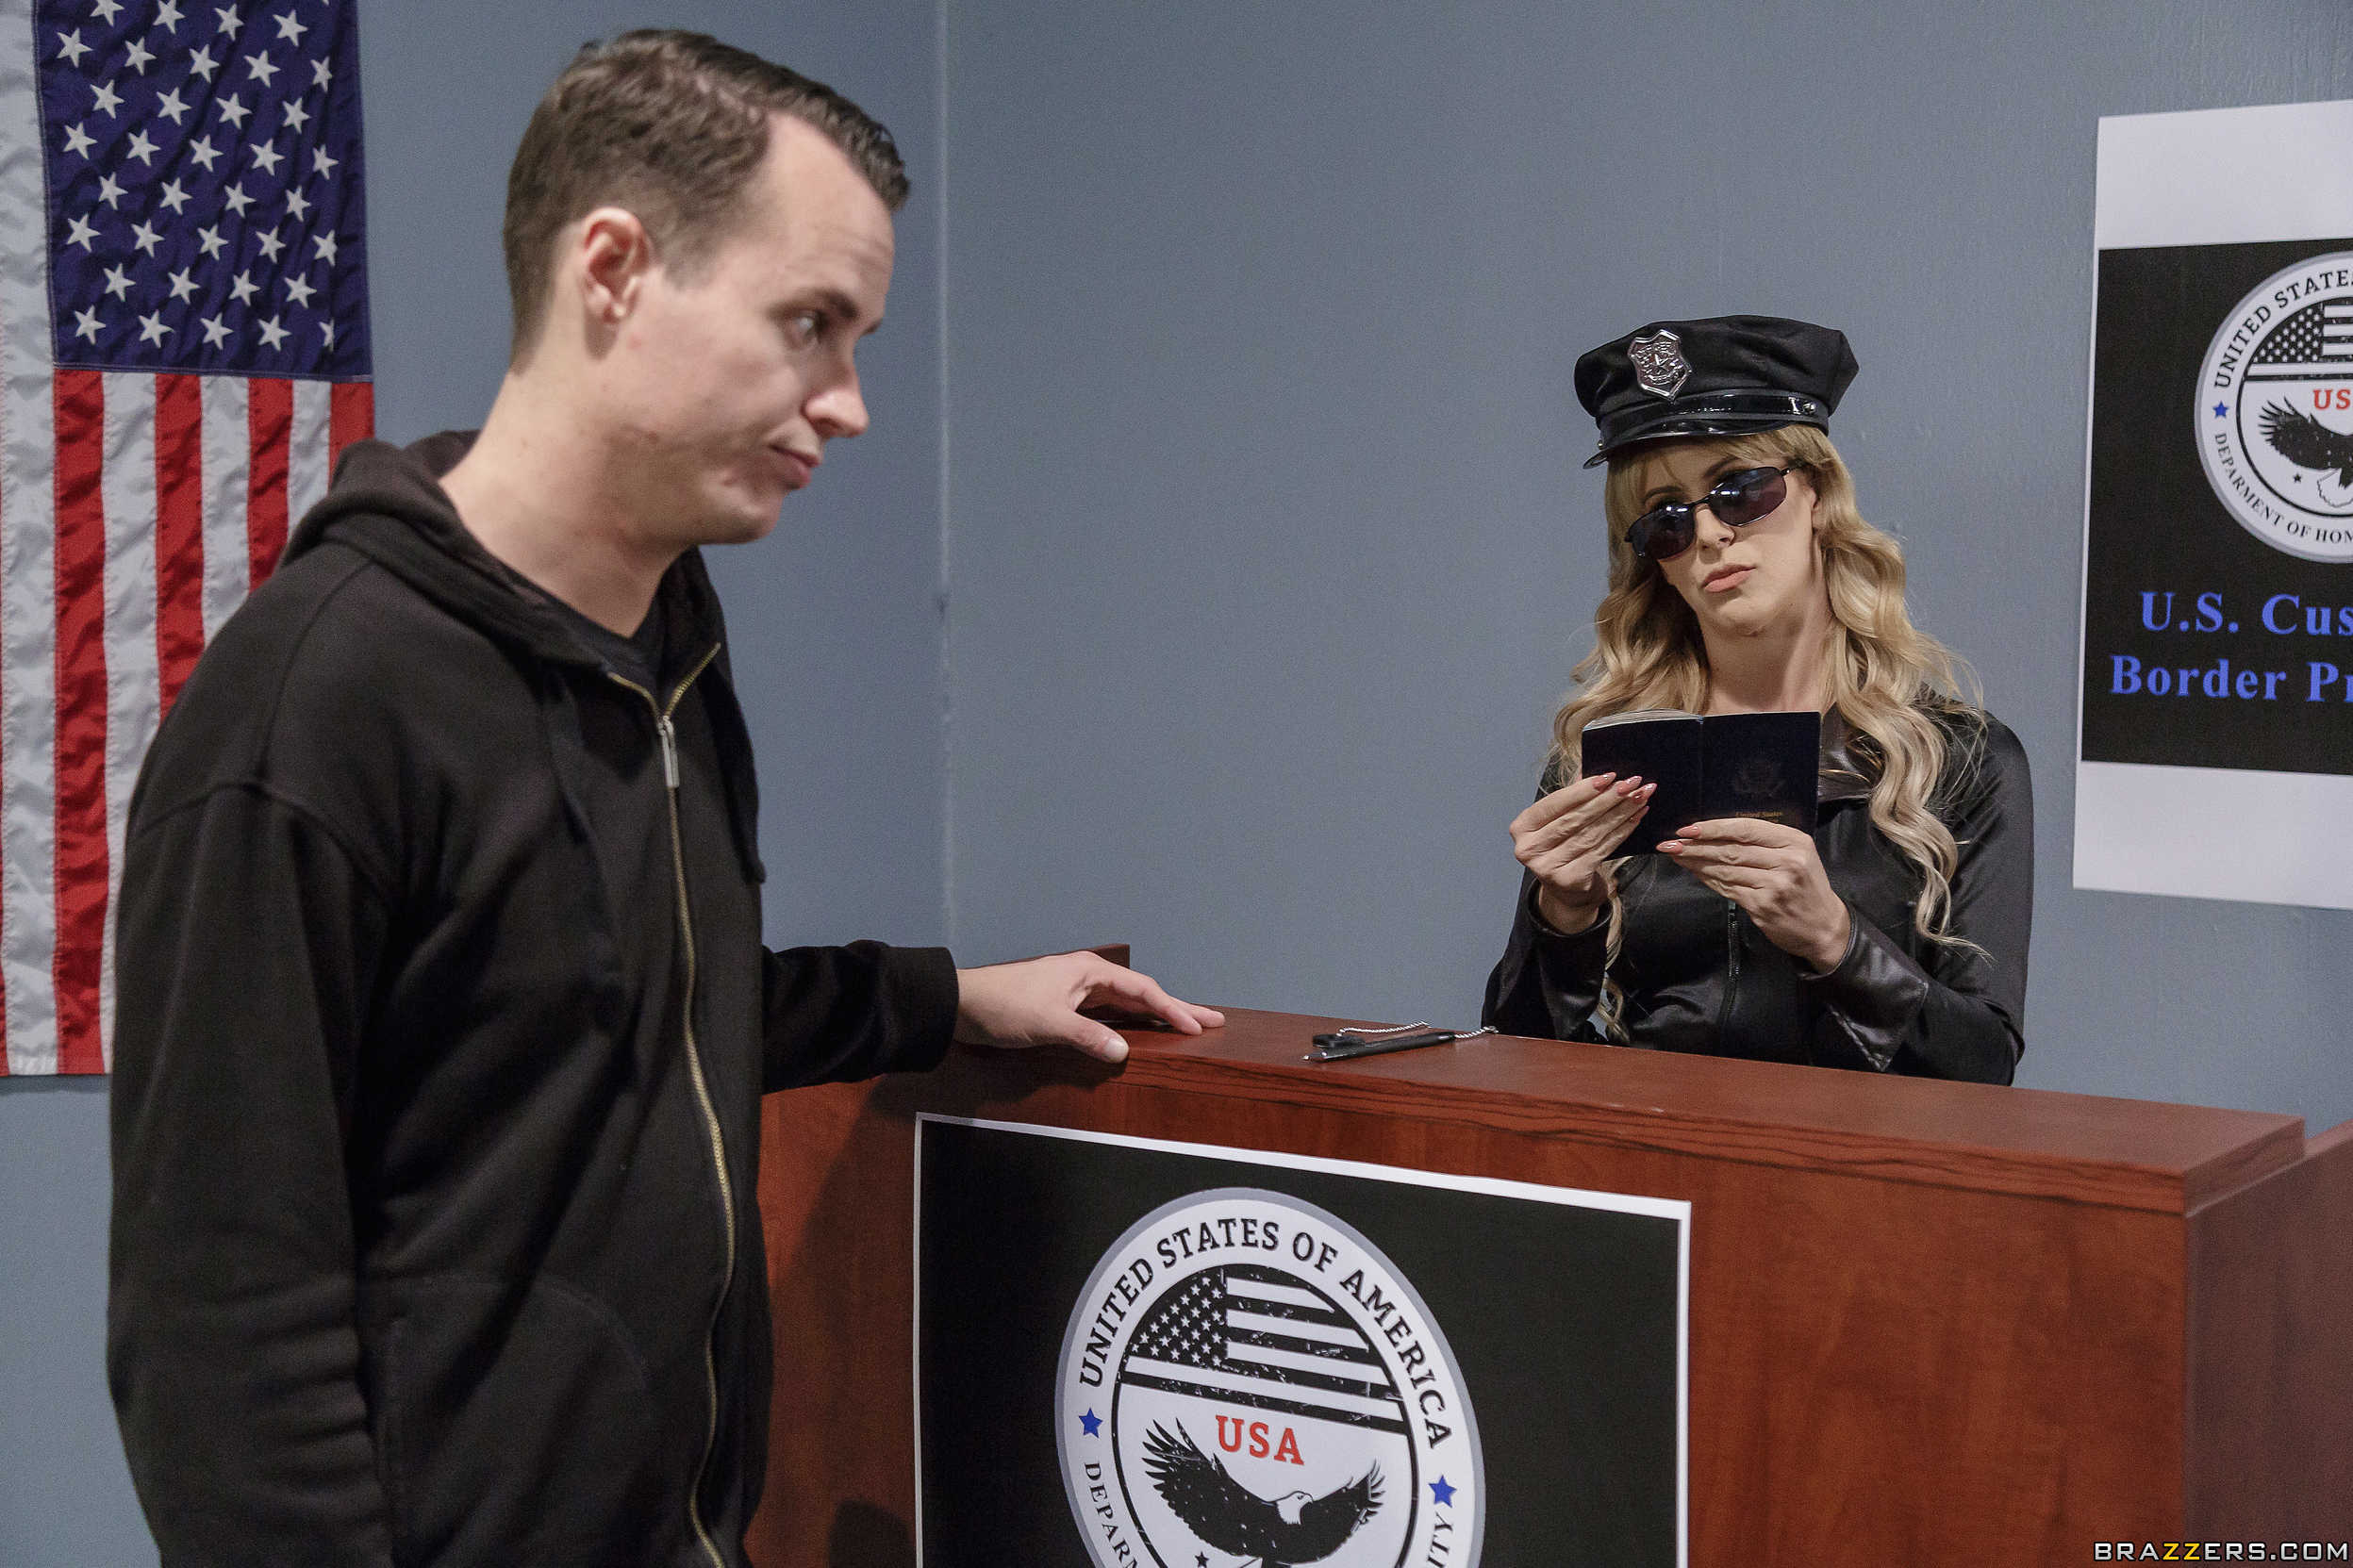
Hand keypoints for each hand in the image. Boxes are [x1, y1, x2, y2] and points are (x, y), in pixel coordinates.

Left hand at [954, 952, 1226, 1063]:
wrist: (961, 1005)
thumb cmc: (1004, 1005)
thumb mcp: (1048, 1023)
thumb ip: (1087, 1037)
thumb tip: (1123, 1052)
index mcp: (1088, 971)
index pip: (1142, 990)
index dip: (1172, 1009)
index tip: (1198, 1027)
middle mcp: (1087, 977)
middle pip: (1141, 994)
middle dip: (1176, 1007)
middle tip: (1213, 1020)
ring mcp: (1076, 991)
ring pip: (1125, 1004)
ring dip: (1155, 1016)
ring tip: (1186, 1026)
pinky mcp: (1064, 1008)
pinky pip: (1108, 1014)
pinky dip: (1129, 1024)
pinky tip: (1138, 1034)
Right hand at [1508, 773, 1656, 933]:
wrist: (1566, 891)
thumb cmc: (1562, 847)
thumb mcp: (1558, 821)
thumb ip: (1571, 798)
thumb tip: (1594, 771)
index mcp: (1521, 828)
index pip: (1554, 804)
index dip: (1582, 790)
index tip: (1609, 776)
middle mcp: (1529, 849)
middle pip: (1574, 819)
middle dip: (1607, 799)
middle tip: (1631, 783)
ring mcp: (1547, 867)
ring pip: (1591, 833)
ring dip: (1619, 813)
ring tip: (1638, 797)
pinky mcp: (1570, 880)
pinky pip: (1601, 849)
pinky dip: (1621, 831)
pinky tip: (1635, 818)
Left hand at [1661, 818, 1850, 971]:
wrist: (1824, 927)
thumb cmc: (1805, 886)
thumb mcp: (1796, 855)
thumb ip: (1764, 842)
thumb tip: (1716, 832)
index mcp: (1794, 841)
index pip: (1746, 829)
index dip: (1713, 828)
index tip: (1687, 828)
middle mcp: (1786, 861)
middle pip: (1731, 849)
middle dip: (1696, 845)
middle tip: (1670, 842)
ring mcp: (1774, 886)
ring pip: (1725, 869)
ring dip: (1696, 862)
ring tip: (1676, 855)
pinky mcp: (1762, 906)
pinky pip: (1727, 889)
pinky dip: (1708, 880)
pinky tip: (1695, 873)